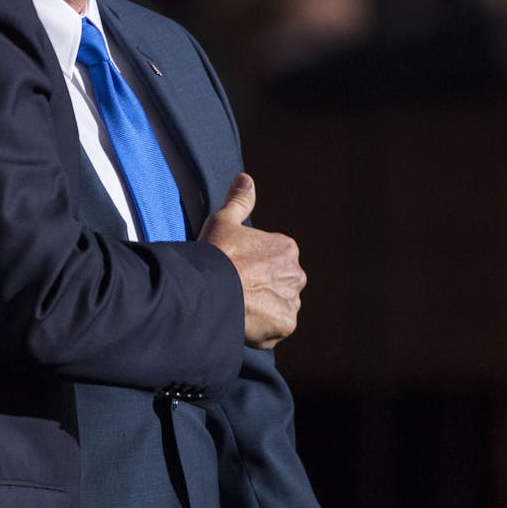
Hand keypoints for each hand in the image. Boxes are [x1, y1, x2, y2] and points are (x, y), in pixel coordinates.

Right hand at [199, 173, 305, 349]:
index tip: (235, 268)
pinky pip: (275, 329)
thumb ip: (239, 200)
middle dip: (261, 287)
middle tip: (235, 290)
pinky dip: (261, 329)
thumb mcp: (224, 220)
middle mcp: (296, 274)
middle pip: (279, 283)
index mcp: (286, 248)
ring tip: (237, 307)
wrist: (210, 290)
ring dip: (263, 308)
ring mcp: (292, 301)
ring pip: (278, 306)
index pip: (273, 259)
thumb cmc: (216, 253)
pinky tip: (242, 321)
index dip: (252, 265)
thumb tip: (245, 178)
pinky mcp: (285, 325)